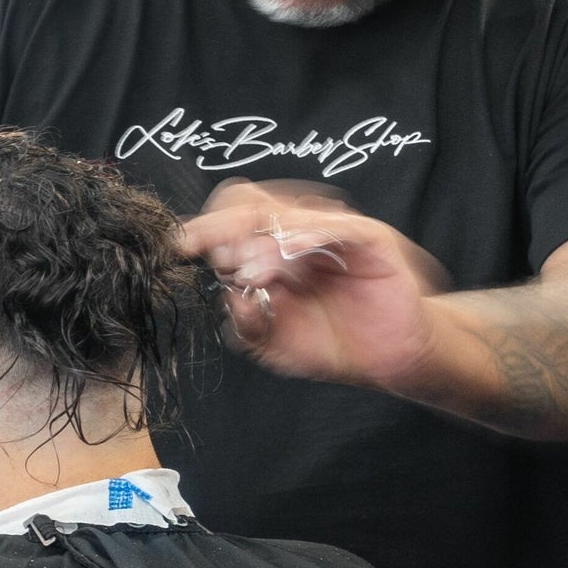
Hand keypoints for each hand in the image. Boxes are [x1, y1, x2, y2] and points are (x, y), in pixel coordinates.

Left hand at [178, 180, 450, 394]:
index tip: (180, 247)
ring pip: (286, 215)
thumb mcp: (274, 344)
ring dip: (262, 242)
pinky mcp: (369, 239)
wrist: (387, 361)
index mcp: (267, 250)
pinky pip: (336, 226)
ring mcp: (332, 232)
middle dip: (224, 230)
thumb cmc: (330, 344)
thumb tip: (228, 296)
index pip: (228, 219)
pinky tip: (292, 253)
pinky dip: (310, 234)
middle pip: (249, 207)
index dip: (203, 229)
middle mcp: (296, 234)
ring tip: (252, 275)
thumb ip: (246, 322)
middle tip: (221, 262)